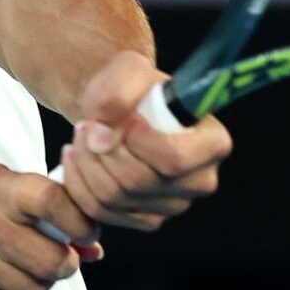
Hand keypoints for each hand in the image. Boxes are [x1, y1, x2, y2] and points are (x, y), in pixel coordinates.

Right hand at [0, 163, 100, 289]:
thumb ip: (44, 207)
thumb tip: (94, 248)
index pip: (55, 202)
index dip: (81, 221)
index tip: (85, 231)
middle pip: (54, 260)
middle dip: (67, 264)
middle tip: (60, 258)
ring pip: (36, 289)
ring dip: (42, 284)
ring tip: (30, 270)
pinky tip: (13, 284)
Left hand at [60, 51, 232, 231]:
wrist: (123, 111)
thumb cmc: (136, 90)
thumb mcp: (128, 70)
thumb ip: (118, 93)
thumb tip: (102, 138)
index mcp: (212, 143)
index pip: (174, 159)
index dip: (138, 143)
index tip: (122, 120)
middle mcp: (199, 180)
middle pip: (138, 181)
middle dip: (101, 151)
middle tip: (87, 125)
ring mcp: (173, 205)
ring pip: (114, 198)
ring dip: (86, 164)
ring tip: (82, 137)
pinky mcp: (146, 219)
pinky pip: (101, 212)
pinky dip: (78, 183)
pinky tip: (77, 158)